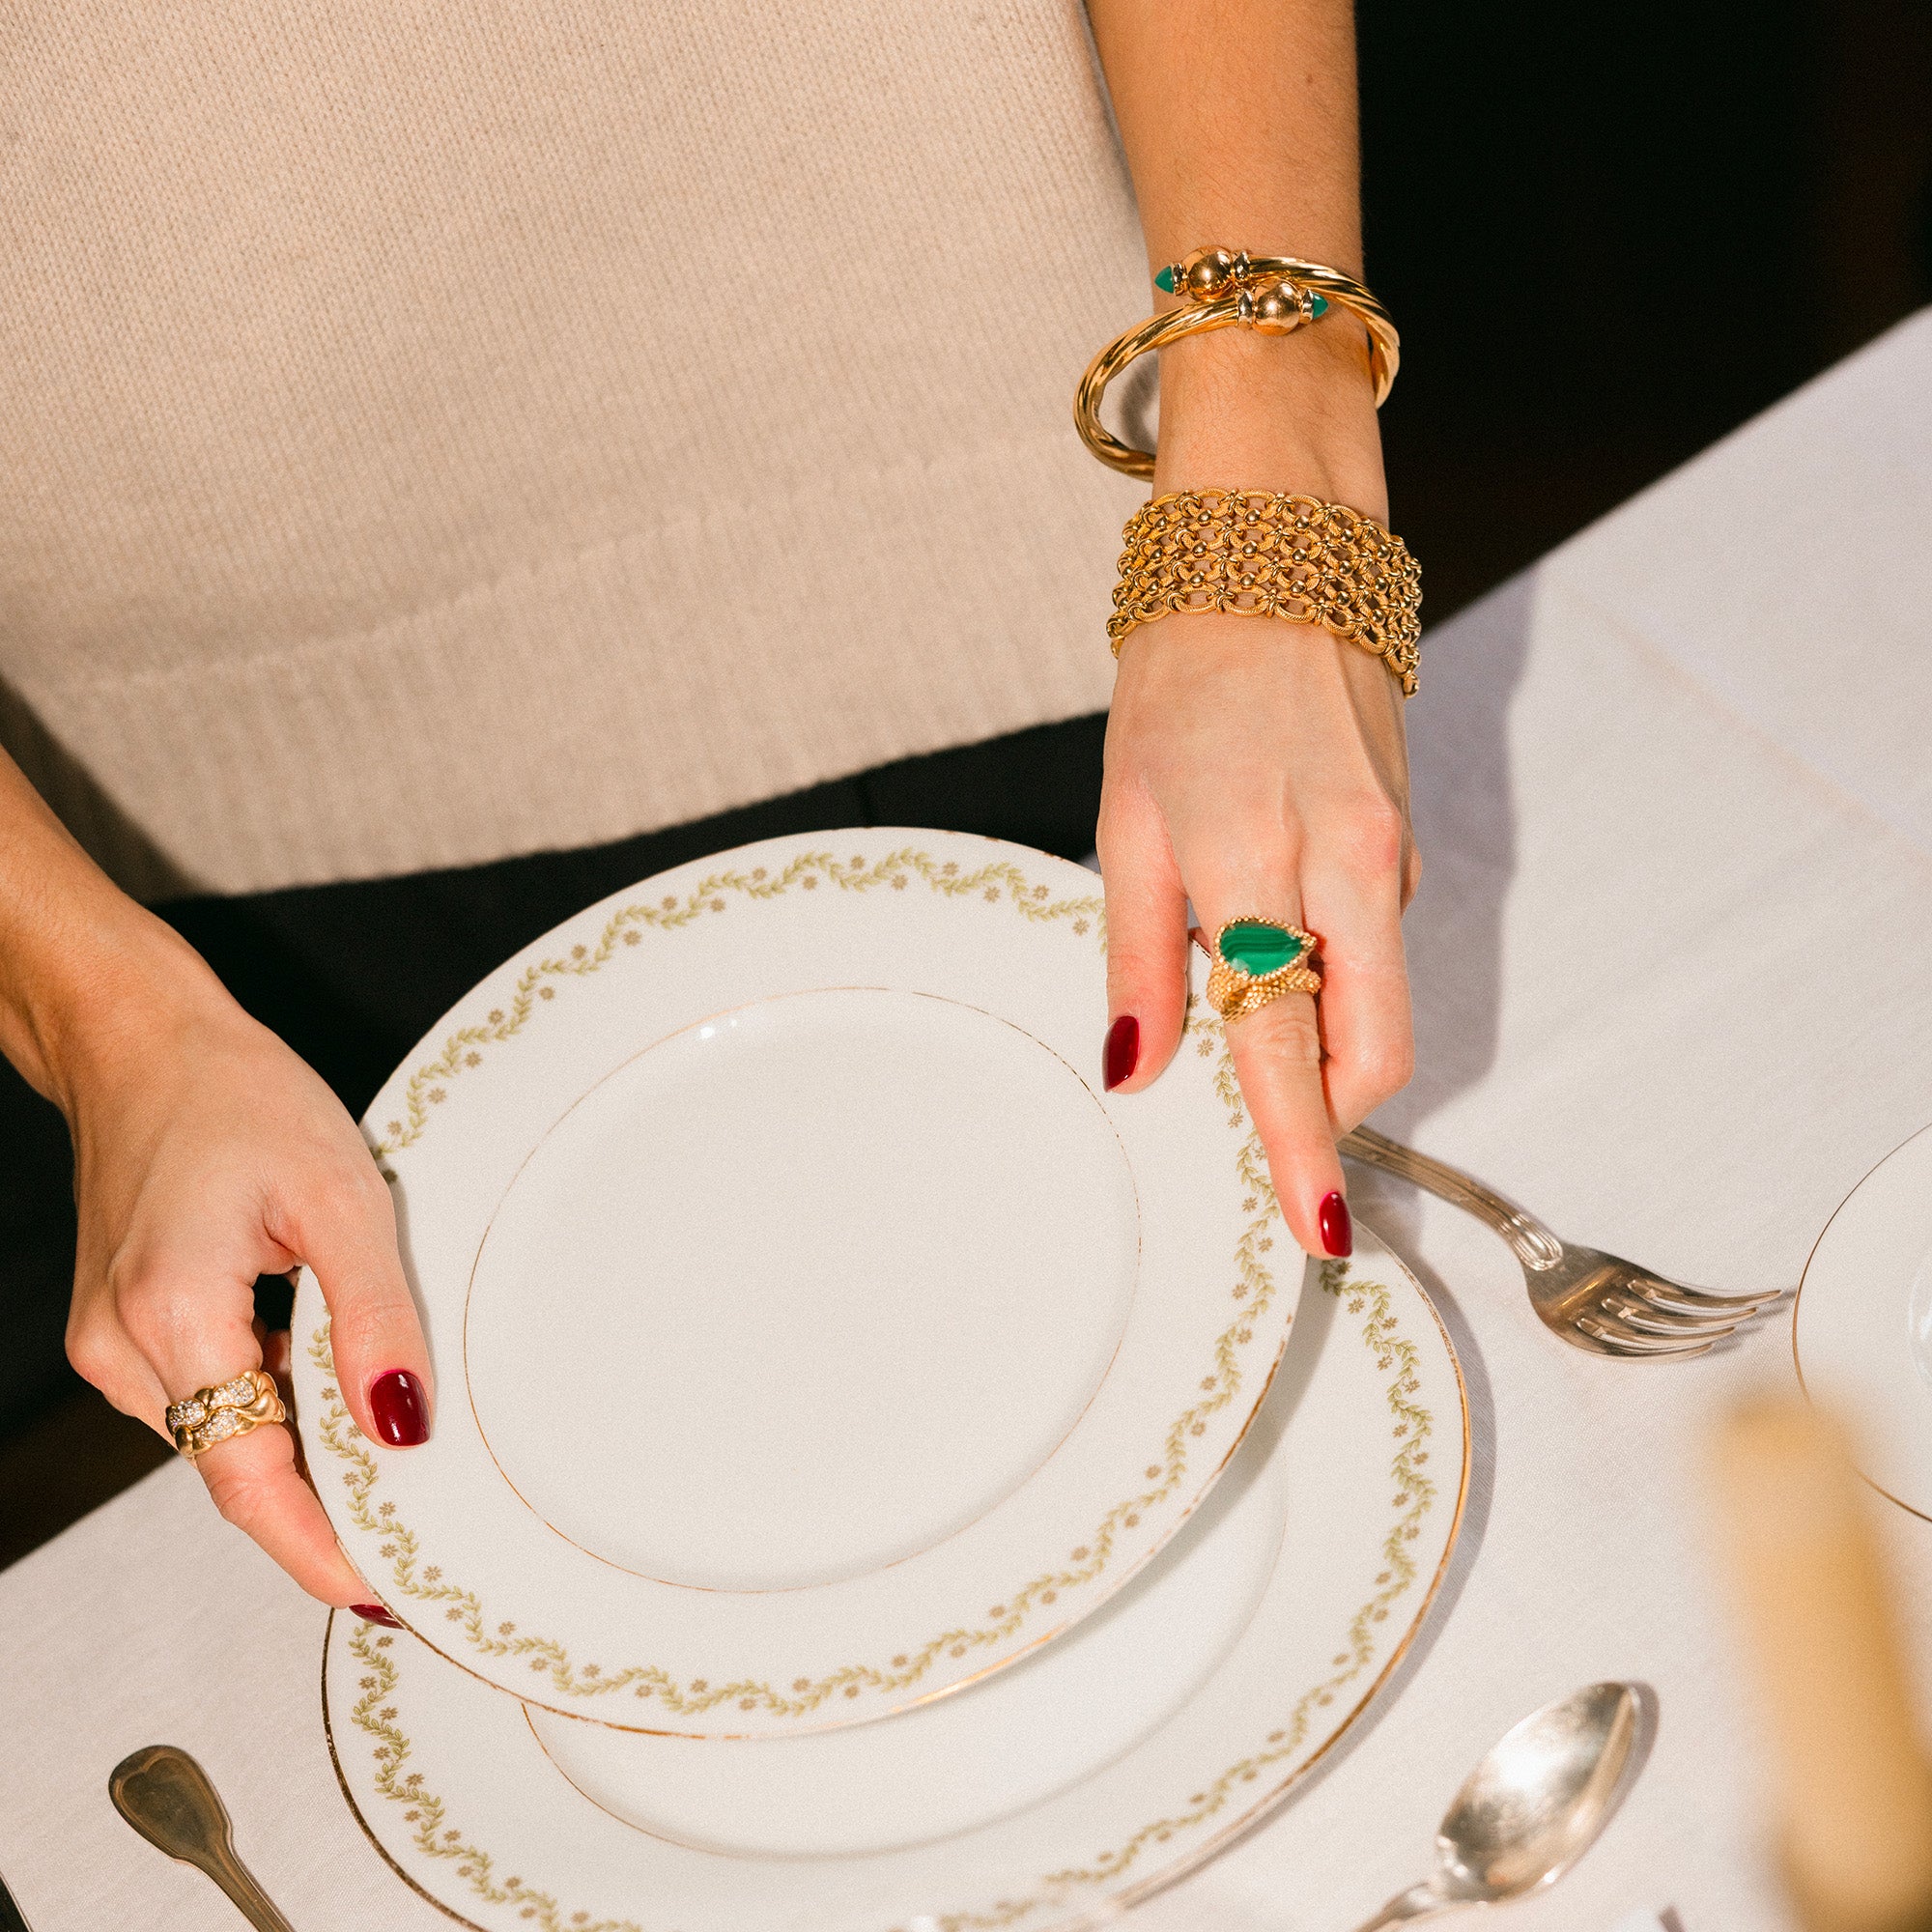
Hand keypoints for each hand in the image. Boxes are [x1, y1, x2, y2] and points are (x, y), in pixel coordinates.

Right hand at [59, 961, 432, 1605]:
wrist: (144, 1043)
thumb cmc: (239, 1098)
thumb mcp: (342, 1197)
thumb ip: (373, 1319)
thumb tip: (402, 1430)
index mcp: (172, 1317)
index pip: (248, 1483)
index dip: (317, 1550)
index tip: (382, 1595)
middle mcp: (123, 1348)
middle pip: (236, 1467)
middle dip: (324, 1507)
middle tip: (421, 1534)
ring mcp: (111, 1342)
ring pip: (223, 1434)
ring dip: (300, 1447)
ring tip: (393, 1446)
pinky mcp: (121, 1327)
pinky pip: (207, 1394)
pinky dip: (271, 1402)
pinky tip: (330, 1379)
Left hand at [1099, 611, 1417, 1256]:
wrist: (1272, 552)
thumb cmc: (1181, 678)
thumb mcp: (1125, 820)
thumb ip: (1137, 958)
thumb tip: (1137, 1070)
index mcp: (1259, 860)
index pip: (1287, 1042)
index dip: (1302, 1147)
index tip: (1319, 1229)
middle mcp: (1350, 864)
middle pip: (1374, 1046)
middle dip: (1331, 1112)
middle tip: (1273, 1129)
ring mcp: (1392, 851)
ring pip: (1376, 996)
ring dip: (1319, 1026)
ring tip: (1236, 964)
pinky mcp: (1406, 837)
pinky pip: (1374, 936)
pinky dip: (1330, 960)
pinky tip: (1268, 901)